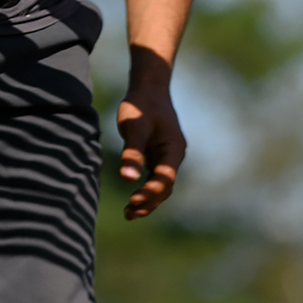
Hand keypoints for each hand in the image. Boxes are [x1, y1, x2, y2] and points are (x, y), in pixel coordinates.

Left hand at [116, 72, 185, 219]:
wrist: (147, 88)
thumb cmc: (141, 105)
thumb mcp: (134, 127)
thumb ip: (132, 153)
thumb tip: (128, 179)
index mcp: (173, 150)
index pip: (165, 179)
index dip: (150, 193)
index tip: (132, 201)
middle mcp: (173, 156)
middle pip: (165, 188)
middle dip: (149, 202)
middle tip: (129, 214)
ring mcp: (166, 157)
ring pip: (160, 186)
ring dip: (147, 201)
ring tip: (129, 214)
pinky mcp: (157, 156)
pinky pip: (153, 179)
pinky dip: (144, 191)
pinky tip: (131, 201)